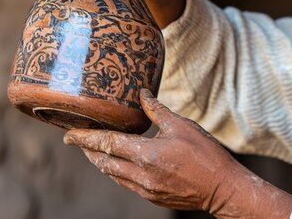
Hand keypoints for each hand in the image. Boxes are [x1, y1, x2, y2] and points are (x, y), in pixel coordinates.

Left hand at [63, 89, 291, 217]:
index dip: (84, 137)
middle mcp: (141, 175)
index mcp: (146, 154)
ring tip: (94, 150)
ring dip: (101, 162)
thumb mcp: (183, 126)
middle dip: (88, 150)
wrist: (222, 189)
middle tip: (76, 139)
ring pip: (113, 175)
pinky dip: (117, 172)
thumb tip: (141, 94)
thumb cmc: (206, 155)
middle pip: (103, 162)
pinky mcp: (152, 197)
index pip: (106, 144)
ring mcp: (145, 189)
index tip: (69, 133)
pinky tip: (119, 165)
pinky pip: (126, 184)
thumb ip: (158, 111)